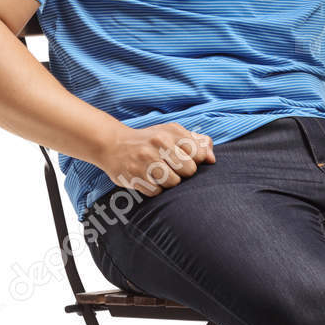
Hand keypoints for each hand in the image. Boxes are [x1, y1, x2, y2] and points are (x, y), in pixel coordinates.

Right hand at [96, 122, 215, 196]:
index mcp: (171, 133)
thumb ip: (197, 143)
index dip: (195, 161)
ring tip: (160, 174)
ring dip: (169, 183)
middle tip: (171, 169)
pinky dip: (155, 189)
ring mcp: (144, 160)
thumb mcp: (173, 133)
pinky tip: (148, 180)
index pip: (199, 154)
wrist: (113, 144)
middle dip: (183, 173)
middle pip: (189, 171)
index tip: (185, 159)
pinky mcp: (133, 175)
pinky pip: (156, 192)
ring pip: (173, 183)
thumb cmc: (150, 140)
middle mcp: (158, 144)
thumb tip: (212, 159)